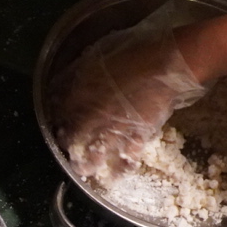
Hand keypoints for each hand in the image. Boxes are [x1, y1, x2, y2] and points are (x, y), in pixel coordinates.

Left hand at [55, 15, 207, 184]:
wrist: (168, 63)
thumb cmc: (136, 52)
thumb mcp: (100, 53)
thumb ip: (82, 70)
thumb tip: (67, 79)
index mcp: (84, 92)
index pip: (63, 110)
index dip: (58, 118)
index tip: (57, 123)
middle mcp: (96, 114)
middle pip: (76, 136)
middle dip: (69, 146)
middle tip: (67, 153)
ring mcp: (118, 126)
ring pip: (98, 151)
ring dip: (89, 163)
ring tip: (84, 171)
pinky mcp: (140, 133)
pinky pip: (129, 155)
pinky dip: (123, 166)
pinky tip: (117, 175)